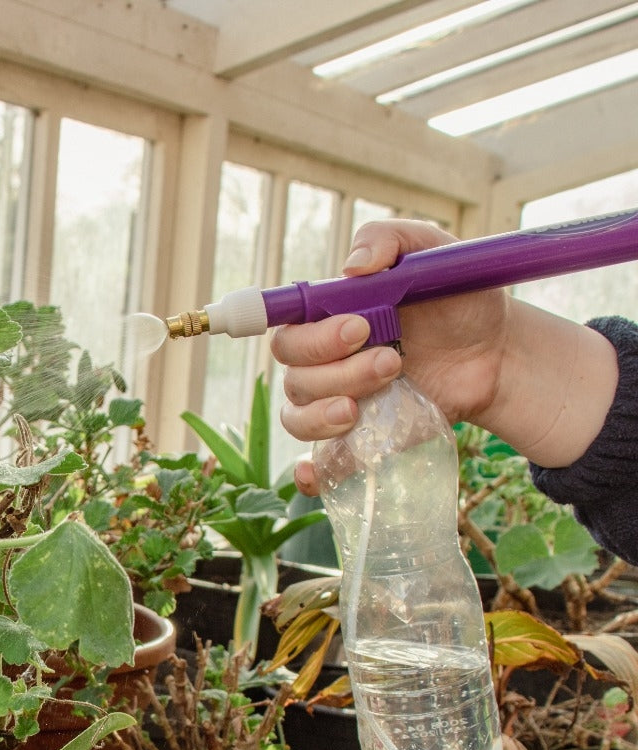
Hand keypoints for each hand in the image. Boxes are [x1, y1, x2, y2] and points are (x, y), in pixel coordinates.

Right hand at [273, 220, 510, 493]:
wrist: (497, 354)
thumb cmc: (460, 299)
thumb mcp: (434, 253)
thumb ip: (392, 240)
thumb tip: (353, 266)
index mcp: (328, 318)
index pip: (289, 330)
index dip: (313, 336)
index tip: (359, 328)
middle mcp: (322, 362)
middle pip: (294, 375)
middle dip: (337, 370)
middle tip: (393, 357)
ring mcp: (336, 403)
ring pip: (299, 416)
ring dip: (330, 411)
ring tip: (387, 389)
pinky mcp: (356, 440)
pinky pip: (317, 463)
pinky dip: (309, 472)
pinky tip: (315, 470)